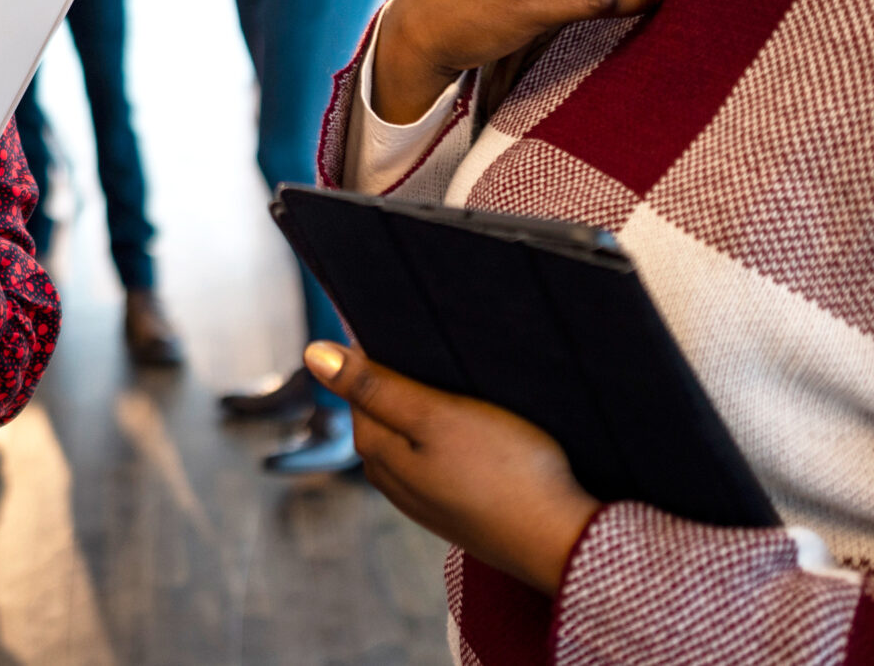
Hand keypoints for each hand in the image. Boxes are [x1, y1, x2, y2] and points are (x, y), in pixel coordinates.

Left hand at [306, 342, 598, 593]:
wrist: (561, 540)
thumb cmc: (503, 471)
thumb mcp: (435, 416)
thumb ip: (374, 386)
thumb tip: (312, 354)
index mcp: (377, 452)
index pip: (356, 388)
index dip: (379, 354)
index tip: (411, 332)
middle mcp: (390, 480)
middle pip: (382, 413)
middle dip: (400, 383)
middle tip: (441, 357)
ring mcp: (423, 500)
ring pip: (411, 439)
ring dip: (428, 412)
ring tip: (465, 390)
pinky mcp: (455, 510)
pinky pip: (438, 462)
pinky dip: (450, 441)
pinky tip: (480, 432)